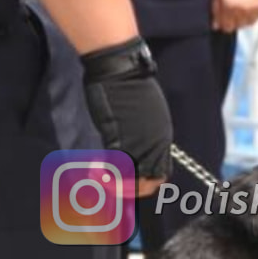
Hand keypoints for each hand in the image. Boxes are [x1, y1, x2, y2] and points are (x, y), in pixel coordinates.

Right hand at [80, 39, 173, 180]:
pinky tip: (95, 168)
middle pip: (151, 182)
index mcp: (163, 136)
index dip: (142, 180)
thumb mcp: (143, 113)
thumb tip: (131, 145)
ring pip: (135, 181)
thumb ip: (142, 132)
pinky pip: (118, 171)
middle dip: (130, 189)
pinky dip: (106, 176)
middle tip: (109, 181)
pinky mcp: (124, 141)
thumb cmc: (126, 84)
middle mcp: (157, 143)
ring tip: (99, 174)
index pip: (160, 171)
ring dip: (116, 185)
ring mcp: (142, 144)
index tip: (124, 176)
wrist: (118, 69)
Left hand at [212, 0, 257, 32]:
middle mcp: (243, 9)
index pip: (227, 27)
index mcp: (229, 6)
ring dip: (247, 17)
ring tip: (245, 7)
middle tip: (235, 10)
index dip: (225, 23)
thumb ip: (216, 9)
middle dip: (236, 20)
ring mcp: (255, 8)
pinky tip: (254, 4)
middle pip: (239, 26)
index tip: (226, 19)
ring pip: (251, 22)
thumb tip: (216, 25)